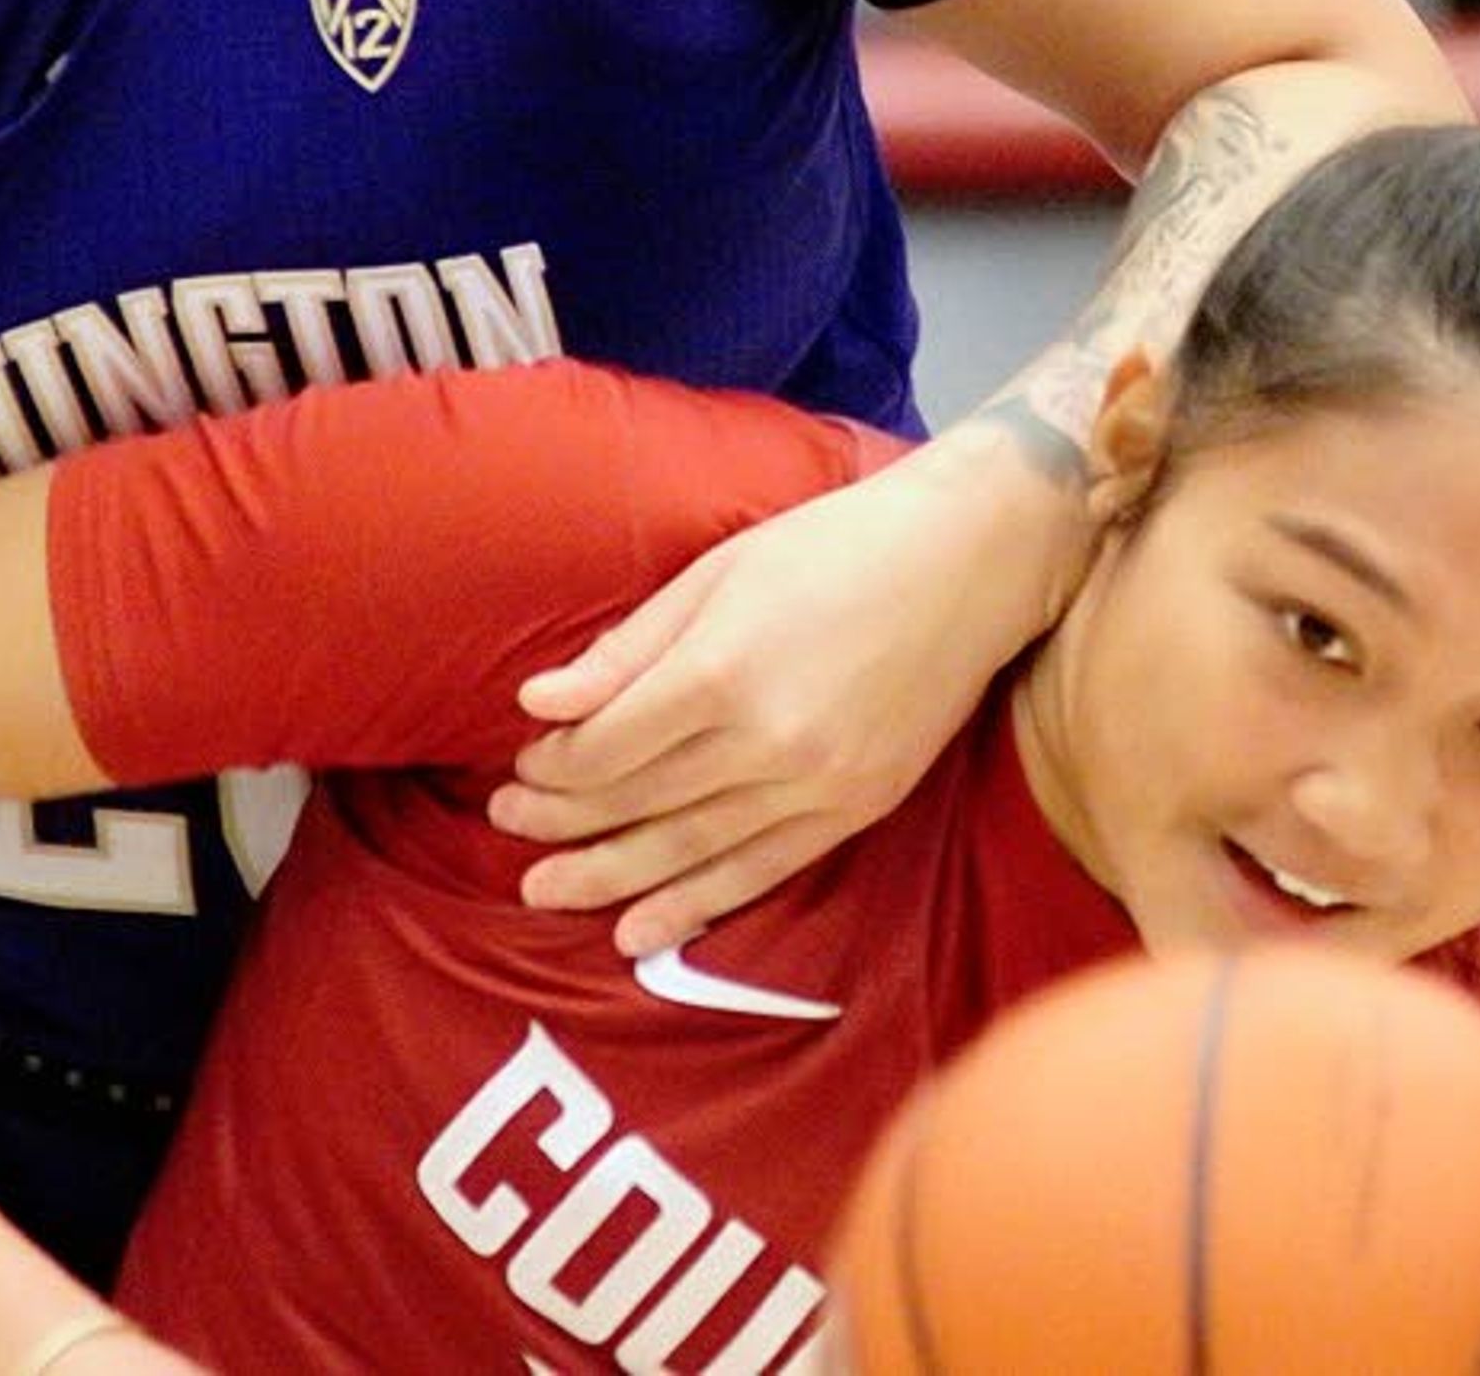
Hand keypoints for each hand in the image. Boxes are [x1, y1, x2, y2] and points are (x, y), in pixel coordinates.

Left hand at [491, 436, 1070, 954]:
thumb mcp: (717, 572)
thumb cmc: (834, 545)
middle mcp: (765, 742)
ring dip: (608, 877)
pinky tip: (639, 933)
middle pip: (635, 802)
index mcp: (720, 672)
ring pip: (688, 851)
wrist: (970, 561)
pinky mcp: (857, 808)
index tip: (523, 761)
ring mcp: (815, 784)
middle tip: (509, 824)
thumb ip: (627, 648)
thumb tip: (538, 702)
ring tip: (545, 892)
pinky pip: (760, 872)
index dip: (552, 766)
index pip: (604, 749)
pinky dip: (695, 908)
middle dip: (562, 821)